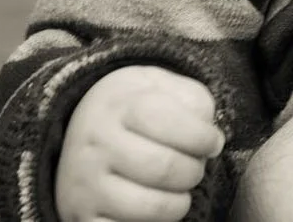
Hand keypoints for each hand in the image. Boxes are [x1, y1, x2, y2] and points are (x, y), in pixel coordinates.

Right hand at [54, 66, 222, 221]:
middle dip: (194, 171)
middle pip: (164, 168)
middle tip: (196, 167)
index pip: (168, 122)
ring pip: (151, 206)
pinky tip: (157, 205)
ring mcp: (85, 184)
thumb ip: (193, 101)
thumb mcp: (161, 85)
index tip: (213, 142)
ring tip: (180, 188)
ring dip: (179, 202)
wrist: (79, 127)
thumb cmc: (133, 107)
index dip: (202, 137)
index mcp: (119, 106)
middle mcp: (97, 145)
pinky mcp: (83, 217)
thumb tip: (210, 140)